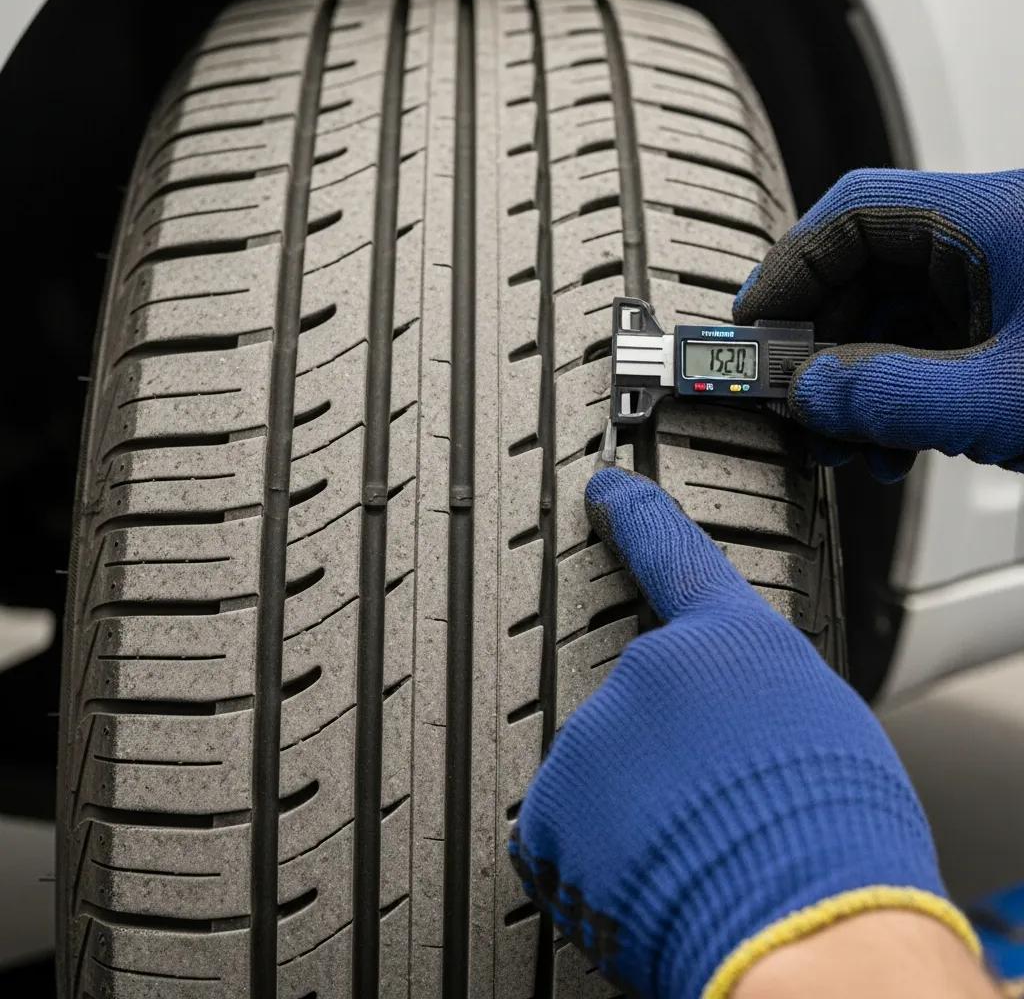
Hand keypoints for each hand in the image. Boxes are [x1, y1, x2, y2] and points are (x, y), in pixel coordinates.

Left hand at [510, 467, 977, 998]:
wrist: (801, 933)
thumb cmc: (836, 838)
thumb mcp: (822, 723)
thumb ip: (758, 690)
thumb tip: (736, 709)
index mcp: (726, 642)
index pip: (669, 550)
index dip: (634, 514)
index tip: (606, 490)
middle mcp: (648, 669)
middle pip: (643, 696)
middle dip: (671, 744)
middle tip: (719, 797)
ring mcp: (592, 735)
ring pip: (608, 764)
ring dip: (639, 800)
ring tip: (694, 842)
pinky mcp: (551, 806)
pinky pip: (572, 821)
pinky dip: (602, 847)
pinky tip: (651, 868)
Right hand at [734, 168, 1023, 480]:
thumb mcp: (1002, 398)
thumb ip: (891, 394)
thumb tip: (809, 392)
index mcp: (995, 219)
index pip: (856, 212)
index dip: (790, 268)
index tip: (751, 324)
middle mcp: (995, 242)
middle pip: (866, 273)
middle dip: (820, 348)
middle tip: (792, 400)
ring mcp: (1005, 287)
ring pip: (893, 321)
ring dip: (854, 384)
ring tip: (842, 440)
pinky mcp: (1011, 331)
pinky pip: (928, 351)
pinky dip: (895, 397)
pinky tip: (890, 442)